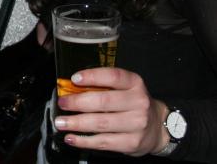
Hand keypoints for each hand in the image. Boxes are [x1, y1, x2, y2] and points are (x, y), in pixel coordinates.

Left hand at [54, 67, 168, 155]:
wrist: (159, 127)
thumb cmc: (133, 102)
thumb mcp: (125, 87)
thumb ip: (103, 85)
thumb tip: (71, 86)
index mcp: (134, 83)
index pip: (113, 76)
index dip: (92, 76)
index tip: (74, 79)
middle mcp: (138, 102)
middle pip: (103, 102)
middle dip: (78, 102)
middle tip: (62, 103)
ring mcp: (137, 124)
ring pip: (101, 123)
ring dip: (77, 123)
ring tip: (61, 122)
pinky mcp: (132, 143)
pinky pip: (104, 142)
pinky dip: (84, 141)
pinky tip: (71, 138)